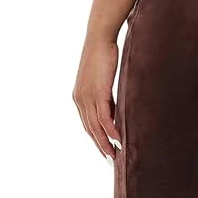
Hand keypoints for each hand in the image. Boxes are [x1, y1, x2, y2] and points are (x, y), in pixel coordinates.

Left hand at [73, 37, 122, 163]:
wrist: (100, 38)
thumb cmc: (103, 55)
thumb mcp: (102, 80)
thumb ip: (105, 97)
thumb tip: (114, 110)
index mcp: (79, 97)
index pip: (87, 124)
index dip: (95, 139)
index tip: (105, 150)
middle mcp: (80, 100)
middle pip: (90, 129)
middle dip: (100, 146)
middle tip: (110, 160)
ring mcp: (87, 97)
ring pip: (96, 127)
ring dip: (105, 143)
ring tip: (114, 155)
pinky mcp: (97, 93)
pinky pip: (104, 117)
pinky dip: (111, 130)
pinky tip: (118, 139)